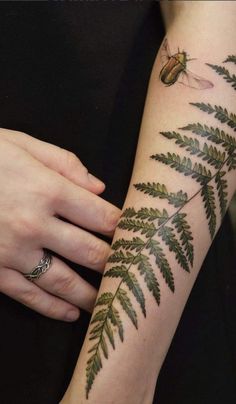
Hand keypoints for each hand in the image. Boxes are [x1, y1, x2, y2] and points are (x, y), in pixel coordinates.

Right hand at [0, 129, 119, 320]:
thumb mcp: (22, 145)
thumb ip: (64, 163)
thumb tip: (99, 187)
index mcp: (48, 189)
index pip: (101, 216)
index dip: (124, 228)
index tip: (138, 238)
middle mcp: (34, 224)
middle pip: (89, 252)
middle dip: (115, 264)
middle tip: (133, 273)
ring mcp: (13, 251)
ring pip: (63, 280)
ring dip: (91, 294)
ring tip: (110, 302)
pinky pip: (27, 294)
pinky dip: (52, 307)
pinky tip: (70, 313)